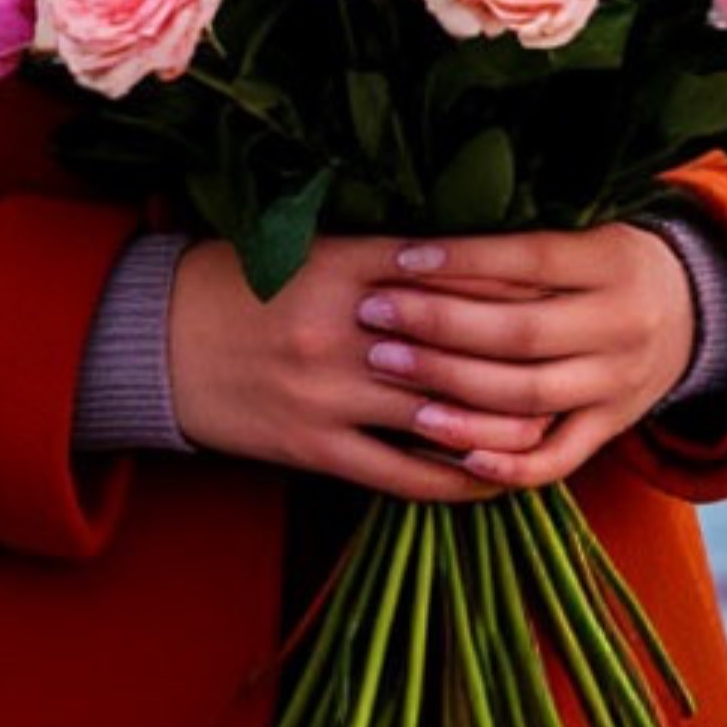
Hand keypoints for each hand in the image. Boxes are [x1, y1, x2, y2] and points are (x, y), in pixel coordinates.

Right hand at [166, 237, 530, 503]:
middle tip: (573, 360)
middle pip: (458, 349)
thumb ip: (380, 253)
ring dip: (501, 426)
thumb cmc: (238, 282)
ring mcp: (328, 394)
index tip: (557, 294)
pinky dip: (452, 477)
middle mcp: (342, 330)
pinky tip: (490, 474)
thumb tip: (466, 255)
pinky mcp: (313, 447)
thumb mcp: (305, 249)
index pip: (451, 276)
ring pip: (439, 418)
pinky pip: (400, 474)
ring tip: (550, 423)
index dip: (512, 289)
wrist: (153, 339)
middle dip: (522, 360)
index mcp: (343, 267)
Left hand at [342, 227, 695, 491]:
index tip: (399, 259)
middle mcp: (621, 325)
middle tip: (372, 315)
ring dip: (452, 390)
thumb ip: (520, 238)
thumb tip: (422, 235)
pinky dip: (507, 464)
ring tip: (389, 369)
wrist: (693, 311)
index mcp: (613, 263)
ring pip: (530, 398)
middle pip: (522, 333)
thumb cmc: (607, 260)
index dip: (463, 260)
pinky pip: (558, 459)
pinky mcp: (611, 428)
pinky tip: (451, 453)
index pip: (531, 259)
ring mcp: (618, 384)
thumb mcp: (585, 231)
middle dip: (439, 325)